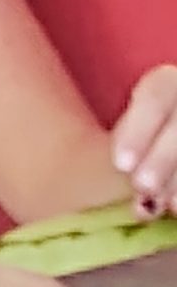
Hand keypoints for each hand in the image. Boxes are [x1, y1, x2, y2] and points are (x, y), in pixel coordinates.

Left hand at [112, 63, 176, 216]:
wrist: (167, 131)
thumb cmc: (148, 137)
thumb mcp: (136, 128)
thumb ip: (129, 139)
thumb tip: (122, 170)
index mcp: (167, 81)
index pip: (156, 94)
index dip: (138, 130)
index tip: (119, 164)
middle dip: (164, 157)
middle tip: (143, 187)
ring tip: (167, 205)